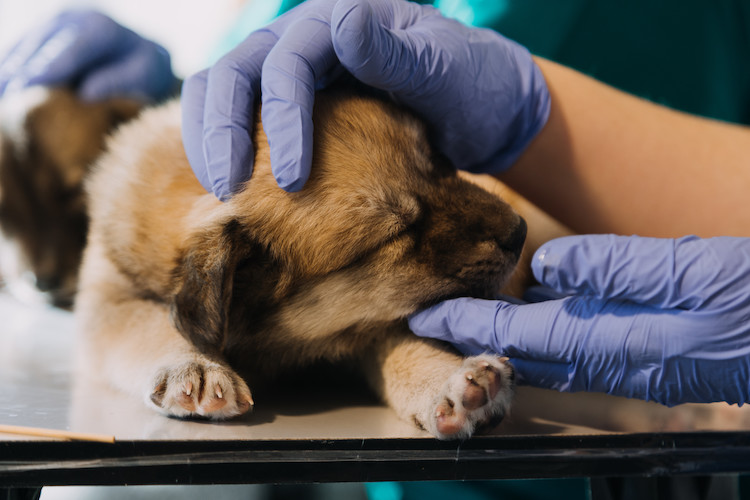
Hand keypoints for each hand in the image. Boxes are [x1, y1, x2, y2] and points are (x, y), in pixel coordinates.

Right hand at [0, 9, 174, 101]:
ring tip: (2, 102)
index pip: (69, 50)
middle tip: (8, 103)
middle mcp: (71, 18)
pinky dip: (9, 71)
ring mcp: (51, 24)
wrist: (138, 53)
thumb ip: (118, 81)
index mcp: (100, 27)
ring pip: (22, 48)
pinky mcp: (40, 35)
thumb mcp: (144, 74)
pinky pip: (17, 52)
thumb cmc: (144, 69)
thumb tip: (86, 93)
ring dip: (8, 73)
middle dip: (21, 74)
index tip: (29, 86)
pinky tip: (4, 93)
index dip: (48, 69)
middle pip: (38, 47)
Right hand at [181, 0, 549, 200]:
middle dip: (224, 129)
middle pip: (238, 69)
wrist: (481, 109)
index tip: (293, 180)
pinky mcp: (292, 99)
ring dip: (210, 135)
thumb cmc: (471, 89)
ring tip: (221, 191)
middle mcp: (306, 36)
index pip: (289, 61)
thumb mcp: (446, 72)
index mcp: (342, 19)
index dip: (281, 118)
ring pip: (224, 85)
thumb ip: (396, 53)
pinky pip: (242, 111)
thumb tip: (341, 24)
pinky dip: (224, 140)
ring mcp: (294, 67)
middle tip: (228, 190)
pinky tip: (231, 181)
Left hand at [409, 235, 749, 405]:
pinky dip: (543, 332)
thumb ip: (612, 267)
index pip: (519, 333)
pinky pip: (576, 349)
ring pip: (547, 354)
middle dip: (475, 335)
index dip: (468, 322)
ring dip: (505, 335)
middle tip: (434, 314)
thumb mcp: (689, 267)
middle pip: (524, 352)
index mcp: (616, 339)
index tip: (425, 311)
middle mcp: (614, 361)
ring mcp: (630, 364)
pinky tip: (538, 306)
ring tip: (473, 310)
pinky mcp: (647, 359)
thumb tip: (545, 265)